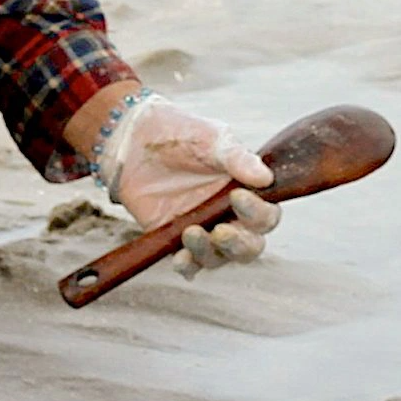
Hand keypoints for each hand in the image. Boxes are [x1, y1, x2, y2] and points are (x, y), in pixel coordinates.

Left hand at [104, 99, 280, 267]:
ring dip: (209, 252)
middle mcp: (230, 216)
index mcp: (246, 192)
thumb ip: (237, 158)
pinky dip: (187, 265)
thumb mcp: (211, 139)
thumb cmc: (181, 135)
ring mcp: (204, 230)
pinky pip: (188, 263)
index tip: (237, 196)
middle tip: (221, 231)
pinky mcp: (176, 239)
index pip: (266, 216)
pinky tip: (179, 258)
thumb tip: (266, 177)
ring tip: (191, 233)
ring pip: (220, 258)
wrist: (134, 141)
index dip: (258, 214)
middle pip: (250, 246)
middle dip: (240, 244)